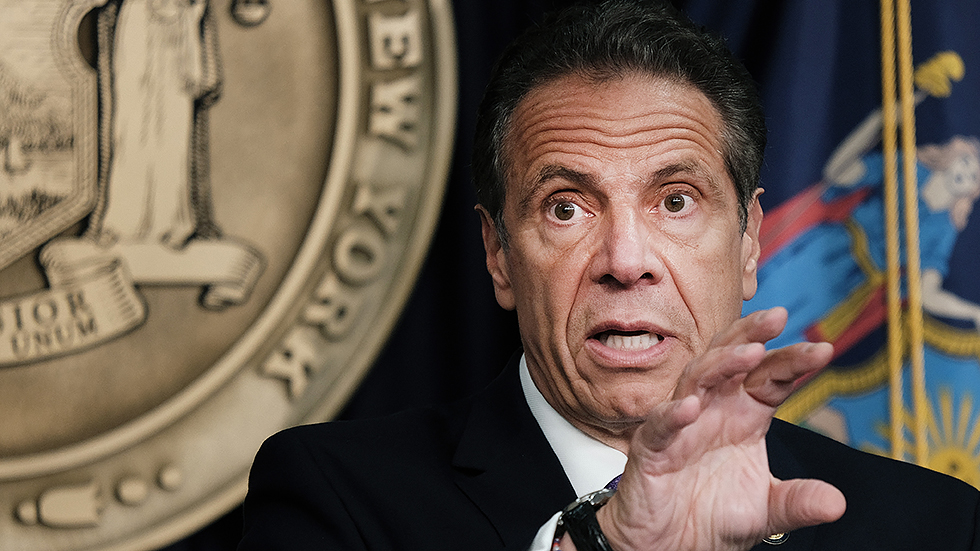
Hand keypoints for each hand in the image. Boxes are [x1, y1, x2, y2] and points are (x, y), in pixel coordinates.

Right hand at [593, 307, 845, 550]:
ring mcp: (681, 425)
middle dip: (752, 335)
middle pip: (730, 359)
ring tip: (750, 354)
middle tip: (778, 316)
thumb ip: (798, 502)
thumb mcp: (765, 510)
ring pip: (697, 380)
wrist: (666, 546)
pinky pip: (660, 424)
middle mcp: (713, 411)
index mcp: (744, 415)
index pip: (770, 377)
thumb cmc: (709, 516)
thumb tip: (837, 503)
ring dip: (721, 364)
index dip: (794, 362)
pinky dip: (673, 414)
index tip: (824, 351)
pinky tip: (692, 407)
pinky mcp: (652, 448)